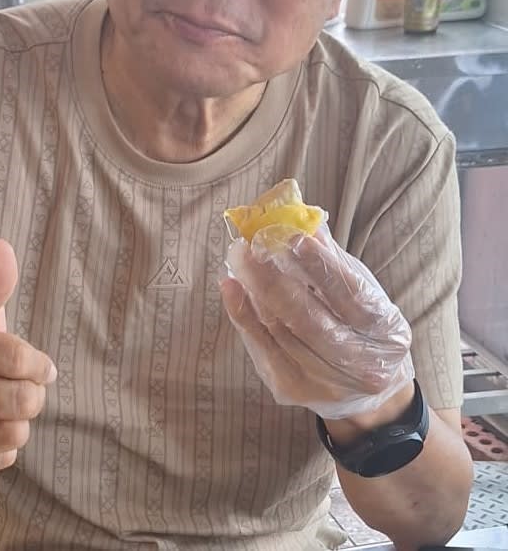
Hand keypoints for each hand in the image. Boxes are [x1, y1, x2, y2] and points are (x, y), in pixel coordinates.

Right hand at [0, 239, 56, 473]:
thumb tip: (2, 245)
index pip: (13, 356)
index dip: (39, 362)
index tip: (44, 365)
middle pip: (18, 398)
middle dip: (35, 392)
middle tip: (30, 386)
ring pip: (12, 431)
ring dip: (23, 418)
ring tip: (13, 406)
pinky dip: (7, 444)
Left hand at [220, 225, 413, 419]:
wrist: (369, 396)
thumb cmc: (362, 327)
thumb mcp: (363, 291)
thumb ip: (333, 259)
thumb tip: (302, 223)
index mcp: (386, 330)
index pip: (349, 294)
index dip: (319, 265)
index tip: (291, 236)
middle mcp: (361, 363)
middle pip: (309, 318)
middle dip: (273, 278)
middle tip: (249, 245)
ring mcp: (325, 382)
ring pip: (280, 330)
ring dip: (253, 291)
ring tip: (239, 258)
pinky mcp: (293, 389)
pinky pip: (261, 347)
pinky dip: (243, 314)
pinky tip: (232, 287)